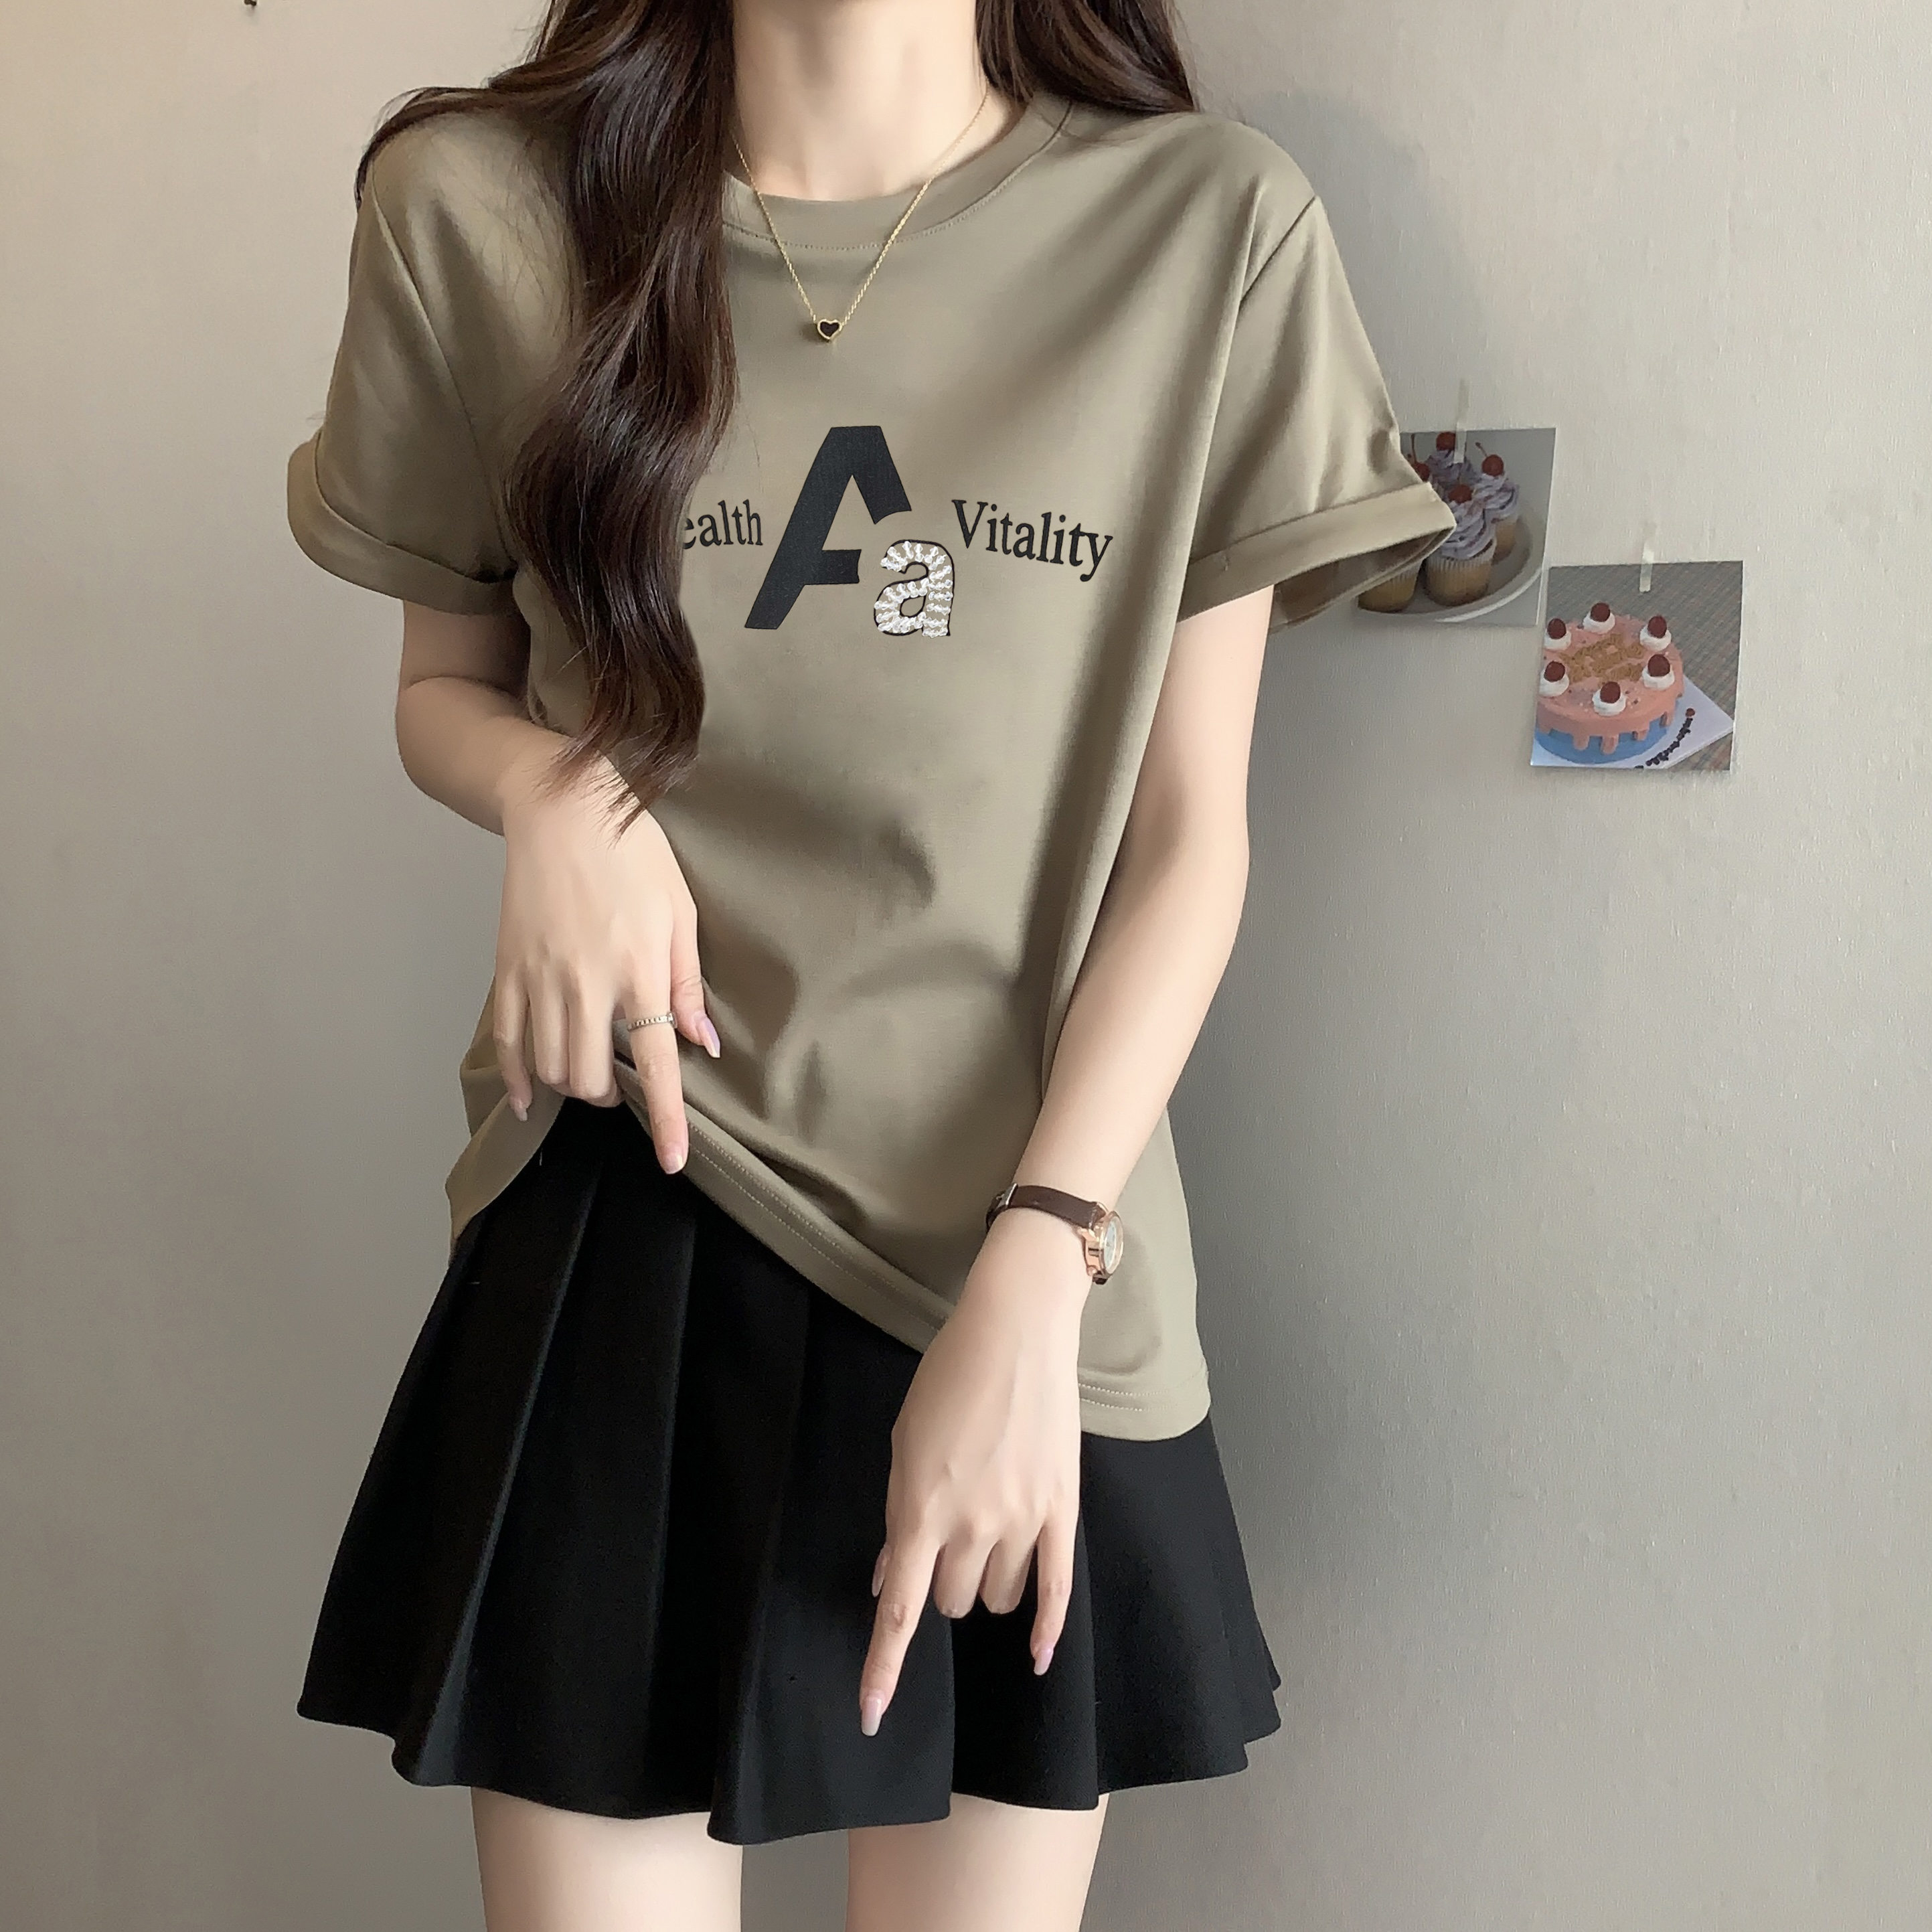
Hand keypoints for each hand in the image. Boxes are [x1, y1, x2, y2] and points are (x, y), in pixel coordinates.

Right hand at [490, 747, 717, 1168]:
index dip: (664, 1120)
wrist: (559, 809)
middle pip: (588, 1078)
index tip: (672, 1162)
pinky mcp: (507, 970)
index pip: (654, 1064)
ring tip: (585, 1074)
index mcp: (637, 970)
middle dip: (608, 1096)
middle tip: (621, 1082)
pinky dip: (517, 1079)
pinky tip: (526, 1097)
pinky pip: (507, 1043)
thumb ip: (687, 985)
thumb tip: (702, 1045)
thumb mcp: (680, 913)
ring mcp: (539, 979)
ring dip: (569, 1086)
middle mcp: (585, 984)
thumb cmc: (633, 854)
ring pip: (548, 1068)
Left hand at [858, 1207, 1088, 1735]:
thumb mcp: (903, 1441)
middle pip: (951, 1602)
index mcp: (921, 1509)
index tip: (871, 1715)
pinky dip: (1046, 1631)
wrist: (1017, 1329)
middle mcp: (972, 1525)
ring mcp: (1023, 1520)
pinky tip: (1037, 1657)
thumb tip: (887, 1579)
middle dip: (939, 1584)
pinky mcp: (1062, 1509)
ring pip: (997, 1598)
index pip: (900, 1610)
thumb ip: (896, 1516)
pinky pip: (1056, 1589)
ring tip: (984, 1539)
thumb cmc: (948, 1377)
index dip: (884, 1668)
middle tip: (942, 1542)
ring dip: (983, 1585)